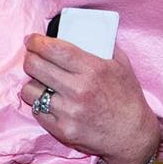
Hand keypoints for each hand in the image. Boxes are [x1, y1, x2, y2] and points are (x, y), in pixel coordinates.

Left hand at [20, 34, 160, 163]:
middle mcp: (78, 89)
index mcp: (93, 69)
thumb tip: (82, 28)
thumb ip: (103, 45)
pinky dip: (40, 104)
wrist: (132, 135)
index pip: (53, 49)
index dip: (36, 42)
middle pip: (34, 66)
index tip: (31, 39)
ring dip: (33, 84)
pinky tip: (49, 101)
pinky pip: (36, 111)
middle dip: (30, 58)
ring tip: (41, 82)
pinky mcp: (62, 130)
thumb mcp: (121, 65)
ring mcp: (69, 112)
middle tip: (33, 57)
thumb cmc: (127, 97)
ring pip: (29, 90)